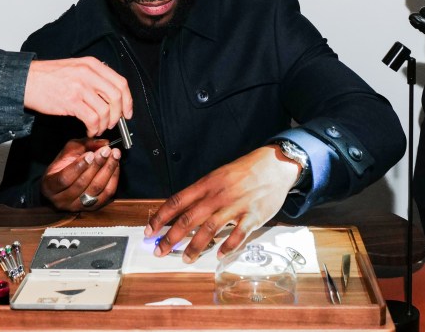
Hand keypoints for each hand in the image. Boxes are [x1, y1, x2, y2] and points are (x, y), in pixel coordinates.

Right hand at [24, 58, 132, 136]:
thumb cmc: (49, 77)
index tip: (127, 112)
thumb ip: (94, 77)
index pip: (121, 82)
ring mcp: (80, 87)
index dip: (128, 100)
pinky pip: (92, 119)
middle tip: (114, 123)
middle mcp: (89, 73)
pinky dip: (94, 128)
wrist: (26, 81)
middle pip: (117, 96)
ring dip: (104, 124)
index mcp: (92, 64)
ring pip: (106, 110)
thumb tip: (111, 96)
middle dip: (118, 114)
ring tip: (98, 127)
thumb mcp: (76, 68)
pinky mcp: (71, 101)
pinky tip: (89, 129)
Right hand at [41, 138, 120, 210]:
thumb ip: (85, 145)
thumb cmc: (64, 165)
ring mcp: (77, 206)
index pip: (64, 178)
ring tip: (114, 156)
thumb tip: (103, 143)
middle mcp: (62, 199)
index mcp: (51, 185)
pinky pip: (106, 195)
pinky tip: (116, 166)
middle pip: (82, 184)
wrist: (63, 182)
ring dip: (107, 171)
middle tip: (106, 151)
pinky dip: (113, 179)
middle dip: (97, 165)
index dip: (79, 166)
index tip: (90, 154)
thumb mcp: (70, 150)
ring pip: (95, 190)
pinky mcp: (91, 208)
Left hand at [144, 146, 299, 262]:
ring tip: (186, 259)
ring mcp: (236, 205)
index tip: (150, 231)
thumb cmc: (245, 171)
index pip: (178, 201)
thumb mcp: (219, 175)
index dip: (161, 217)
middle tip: (159, 251)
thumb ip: (202, 193)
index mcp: (207, 183)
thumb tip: (182, 211)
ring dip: (195, 246)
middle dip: (171, 237)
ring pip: (210, 229)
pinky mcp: (253, 215)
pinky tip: (219, 255)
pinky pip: (238, 234)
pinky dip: (227, 246)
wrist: (274, 164)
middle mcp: (218, 195)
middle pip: (189, 218)